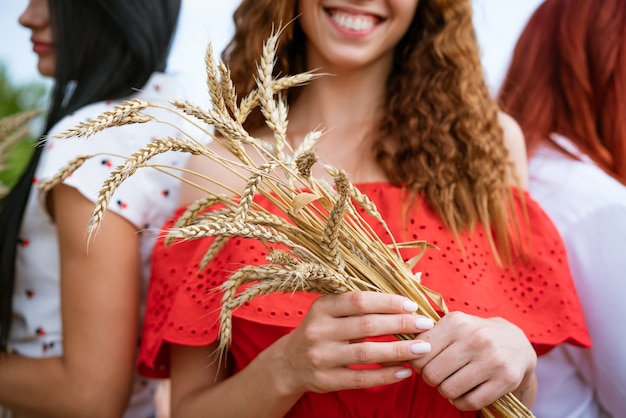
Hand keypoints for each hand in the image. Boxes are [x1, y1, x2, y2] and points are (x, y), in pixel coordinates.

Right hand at [270, 292, 434, 395]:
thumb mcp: (329, 311)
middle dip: (400, 324)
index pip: (359, 301)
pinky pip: (361, 378)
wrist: (289, 363)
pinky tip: (405, 370)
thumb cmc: (320, 330)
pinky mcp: (326, 380)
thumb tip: (405, 292)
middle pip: (367, 325)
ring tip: (423, 348)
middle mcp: (319, 330)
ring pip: (366, 353)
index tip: (412, 305)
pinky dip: (386, 374)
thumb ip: (358, 304)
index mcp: (322, 307)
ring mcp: (321, 357)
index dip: (388, 302)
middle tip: (426, 324)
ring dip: (399, 350)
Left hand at [409, 312, 536, 410]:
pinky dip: (460, 402)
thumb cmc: (474, 334)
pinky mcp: (506, 380)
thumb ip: (428, 334)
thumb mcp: (453, 325)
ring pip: (449, 389)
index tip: (424, 363)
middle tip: (437, 375)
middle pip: (432, 373)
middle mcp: (476, 339)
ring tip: (450, 383)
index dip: (417, 362)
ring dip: (445, 391)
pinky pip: (470, 402)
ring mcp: (492, 360)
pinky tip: (463, 393)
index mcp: (457, 322)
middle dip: (430, 379)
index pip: (420, 352)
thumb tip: (403, 349)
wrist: (517, 343)